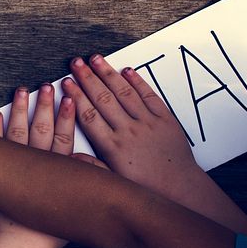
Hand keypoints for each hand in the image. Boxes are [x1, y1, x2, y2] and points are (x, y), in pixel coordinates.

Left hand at [0, 85, 85, 247]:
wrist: (19, 244)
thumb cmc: (48, 232)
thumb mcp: (77, 207)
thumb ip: (87, 181)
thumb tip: (95, 162)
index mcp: (57, 170)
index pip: (64, 137)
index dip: (67, 116)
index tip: (70, 98)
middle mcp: (36, 164)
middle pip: (41, 128)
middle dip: (45, 105)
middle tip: (47, 86)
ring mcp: (14, 167)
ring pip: (18, 131)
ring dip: (20, 109)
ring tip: (21, 91)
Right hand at [62, 54, 203, 199]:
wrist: (180, 188)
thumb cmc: (146, 187)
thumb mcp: (114, 182)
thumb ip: (91, 167)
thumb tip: (68, 157)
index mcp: (113, 147)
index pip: (89, 116)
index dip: (76, 96)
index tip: (66, 83)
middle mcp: (129, 131)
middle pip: (103, 99)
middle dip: (87, 78)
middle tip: (75, 63)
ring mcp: (148, 123)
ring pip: (124, 93)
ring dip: (108, 74)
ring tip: (96, 59)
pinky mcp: (165, 120)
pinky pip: (149, 96)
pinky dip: (137, 82)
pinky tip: (127, 71)